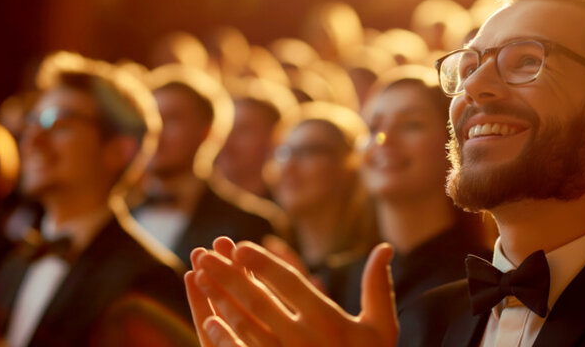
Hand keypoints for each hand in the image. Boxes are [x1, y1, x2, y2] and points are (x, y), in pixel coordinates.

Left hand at [185, 237, 397, 346]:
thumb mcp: (381, 329)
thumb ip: (377, 287)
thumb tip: (385, 247)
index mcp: (330, 321)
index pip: (289, 283)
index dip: (262, 263)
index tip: (240, 247)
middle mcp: (306, 340)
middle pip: (259, 300)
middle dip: (228, 274)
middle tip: (205, 254)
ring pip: (247, 325)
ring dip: (221, 299)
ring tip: (200, 277)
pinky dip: (226, 339)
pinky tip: (209, 321)